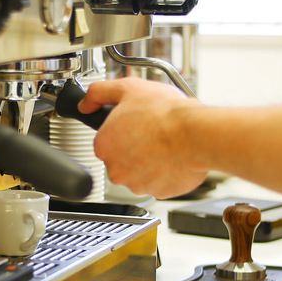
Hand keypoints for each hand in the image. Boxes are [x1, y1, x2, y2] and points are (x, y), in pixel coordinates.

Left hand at [79, 77, 206, 197]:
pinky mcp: (158, 192)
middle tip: (152, 132)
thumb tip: (85, 102)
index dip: (122, 130)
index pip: (106, 140)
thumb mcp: (128, 88)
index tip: (136, 124)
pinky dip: (165, 172)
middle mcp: (116, 169)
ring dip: (149, 161)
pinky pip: (158, 182)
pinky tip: (173, 157)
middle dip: (134, 147)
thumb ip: (99, 93)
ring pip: (139, 172)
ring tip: (165, 143)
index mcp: (104, 145)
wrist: (196, 134)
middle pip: (121, 158)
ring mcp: (136, 184)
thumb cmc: (166, 114)